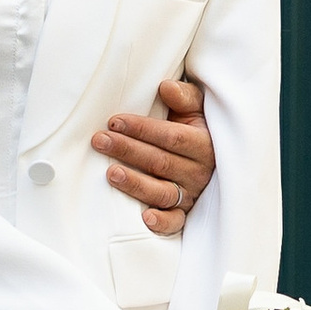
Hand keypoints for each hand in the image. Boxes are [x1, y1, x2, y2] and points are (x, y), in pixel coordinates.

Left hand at [94, 75, 214, 237]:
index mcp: (203, 143)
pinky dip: (162, 222)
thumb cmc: (193, 127)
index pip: (170, 137)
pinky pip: (175, 222)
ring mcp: (191, 194)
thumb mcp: (196, 108)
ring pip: (162, 192)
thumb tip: (166, 87)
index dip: (142, 129)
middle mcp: (199, 171)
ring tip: (110, 173)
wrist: (210, 153)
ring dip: (136, 184)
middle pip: (161, 162)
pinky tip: (144, 218)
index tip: (114, 121)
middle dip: (128, 150)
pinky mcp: (184, 213)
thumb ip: (184, 96)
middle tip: (100, 141)